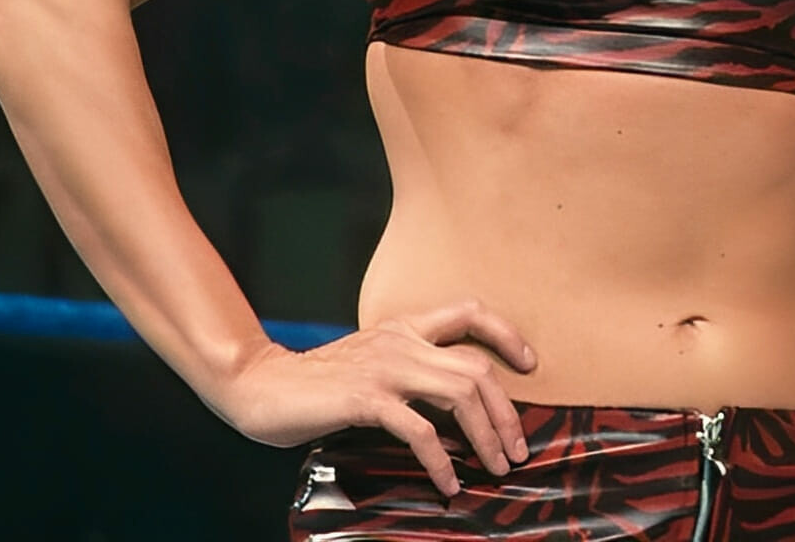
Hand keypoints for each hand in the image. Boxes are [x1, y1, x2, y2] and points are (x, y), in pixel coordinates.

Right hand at [209, 296, 537, 497]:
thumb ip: (408, 369)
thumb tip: (454, 405)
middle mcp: (401, 340)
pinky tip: (448, 483)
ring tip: (496, 466)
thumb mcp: (373, 363)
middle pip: (476, 366)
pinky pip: (420, 430)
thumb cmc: (320, 383)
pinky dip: (442, 460)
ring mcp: (386, 367)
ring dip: (486, 434)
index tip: (529, 363)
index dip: (505, 333)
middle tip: (517, 447)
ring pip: (460, 392)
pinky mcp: (368, 398)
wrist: (265, 387)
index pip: (468, 312)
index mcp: (405, 326)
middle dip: (506, 410)